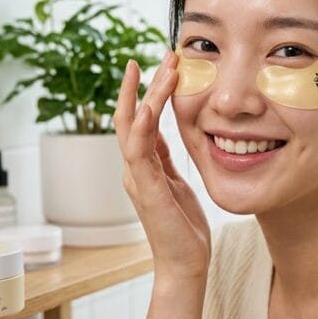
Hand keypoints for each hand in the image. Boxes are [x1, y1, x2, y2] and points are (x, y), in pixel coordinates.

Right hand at [114, 50, 210, 281]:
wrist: (185, 265)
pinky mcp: (146, 191)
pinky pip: (139, 153)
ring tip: (159, 69)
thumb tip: (163, 131)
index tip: (160, 63)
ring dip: (145, 95)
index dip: (147, 90)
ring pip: (133, 127)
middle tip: (162, 54)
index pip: (140, 119)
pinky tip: (149, 106)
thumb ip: (165, 158)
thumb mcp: (177, 183)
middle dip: (145, 83)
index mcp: (143, 166)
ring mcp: (137, 179)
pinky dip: (141, 128)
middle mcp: (134, 169)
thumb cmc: (183, 227)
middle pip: (132, 116)